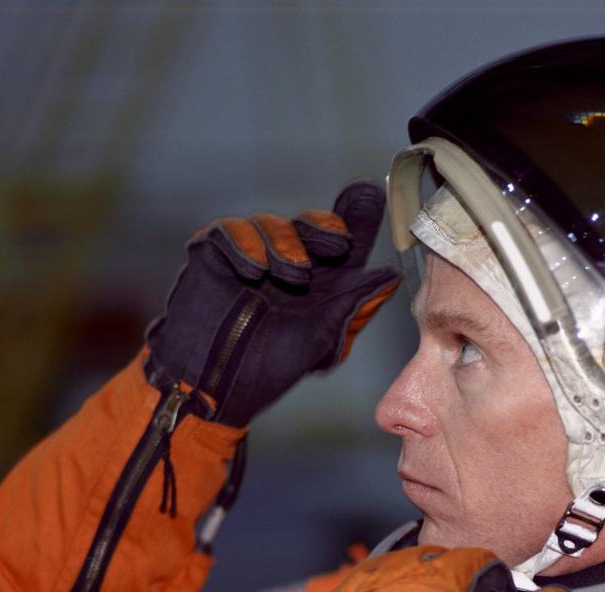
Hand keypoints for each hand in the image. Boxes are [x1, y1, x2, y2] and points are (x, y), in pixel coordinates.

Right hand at [145, 180, 400, 426]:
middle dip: (325, 227)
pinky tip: (255, 269)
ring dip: (287, 243)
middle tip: (338, 244)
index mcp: (317, 283)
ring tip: (295, 276)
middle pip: (308, 222)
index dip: (356, 216)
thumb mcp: (323, 337)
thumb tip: (392, 275)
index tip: (370, 194)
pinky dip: (245, 243)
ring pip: (271, 223)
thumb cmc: (269, 367)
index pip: (339, 240)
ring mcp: (248, 256)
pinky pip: (230, 230)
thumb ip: (355, 305)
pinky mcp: (212, 254)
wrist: (217, 384)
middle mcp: (284, 263)